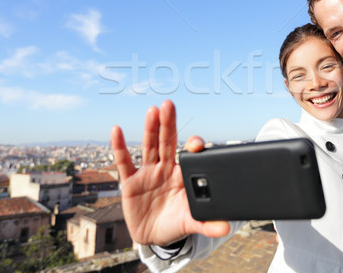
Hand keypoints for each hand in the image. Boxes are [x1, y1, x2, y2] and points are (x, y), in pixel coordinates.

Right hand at [110, 100, 229, 245]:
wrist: (153, 237)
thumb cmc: (175, 224)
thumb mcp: (190, 223)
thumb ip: (206, 224)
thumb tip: (226, 228)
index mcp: (182, 176)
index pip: (189, 156)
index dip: (193, 147)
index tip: (197, 143)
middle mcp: (165, 169)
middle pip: (167, 142)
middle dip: (168, 124)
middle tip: (169, 104)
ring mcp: (148, 173)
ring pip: (149, 146)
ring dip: (150, 129)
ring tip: (152, 110)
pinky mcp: (130, 181)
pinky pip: (124, 162)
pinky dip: (119, 147)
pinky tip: (116, 130)